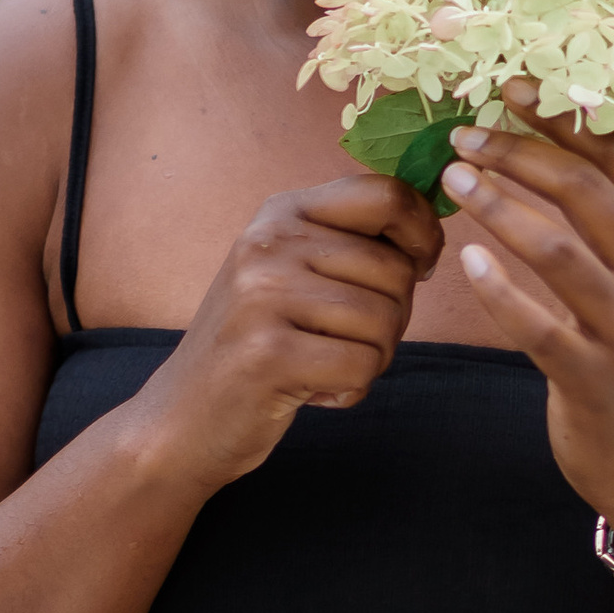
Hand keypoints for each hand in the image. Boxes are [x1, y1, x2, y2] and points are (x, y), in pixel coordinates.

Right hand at [149, 174, 443, 489]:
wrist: (182, 417)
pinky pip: (362, 365)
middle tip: (345, 340)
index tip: (419, 265)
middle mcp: (268, 244)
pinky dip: (352, 389)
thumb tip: (431, 230)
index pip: (385, 194)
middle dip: (393, 317)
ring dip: (372, 358)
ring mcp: (263, 296)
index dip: (422, 232)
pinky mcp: (267, 354)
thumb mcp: (292, 272)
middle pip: (396, 270)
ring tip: (324, 365)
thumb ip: (350, 243)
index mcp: (281, 213)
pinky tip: (314, 390)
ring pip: (385, 321)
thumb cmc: (258, 345)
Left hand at [443, 84, 613, 568]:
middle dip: (518, 154)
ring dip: (497, 206)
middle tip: (464, 137)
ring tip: (452, 182)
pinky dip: (497, 288)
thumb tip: (564, 147)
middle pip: (584, 192)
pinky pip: (535, 324)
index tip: (513, 88)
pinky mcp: (594, 377)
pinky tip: (465, 262)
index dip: (567, 117)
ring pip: (556, 248)